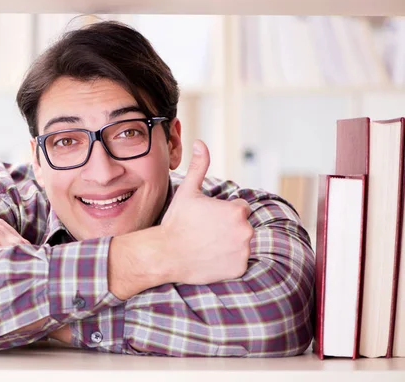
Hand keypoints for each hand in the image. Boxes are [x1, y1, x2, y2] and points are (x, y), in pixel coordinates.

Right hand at [159, 140, 253, 284]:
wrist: (165, 254)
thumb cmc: (176, 221)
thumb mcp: (188, 191)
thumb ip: (199, 166)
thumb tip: (200, 143)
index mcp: (237, 210)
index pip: (240, 208)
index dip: (223, 213)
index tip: (207, 219)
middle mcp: (246, 230)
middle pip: (243, 226)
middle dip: (229, 229)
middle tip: (206, 233)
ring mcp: (244, 251)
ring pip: (242, 244)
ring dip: (231, 245)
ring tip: (208, 246)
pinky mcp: (239, 268)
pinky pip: (239, 262)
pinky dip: (229, 262)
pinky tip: (211, 258)